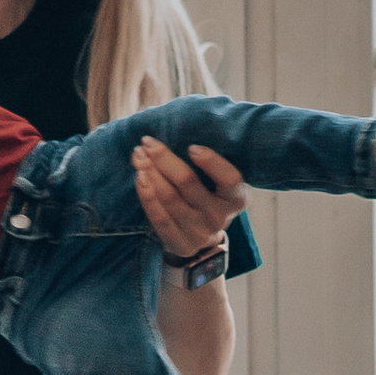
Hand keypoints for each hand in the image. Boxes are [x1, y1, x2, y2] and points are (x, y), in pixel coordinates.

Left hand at [132, 132, 245, 264]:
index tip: (192, 147)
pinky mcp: (181, 244)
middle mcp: (220, 217)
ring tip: (138, 156)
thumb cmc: (209, 197)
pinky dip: (147, 195)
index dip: (212, 162)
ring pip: (170, 198)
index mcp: (237, 198)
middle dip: (164, 158)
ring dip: (150, 172)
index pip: (229, 178)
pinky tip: (139, 178)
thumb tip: (178, 130)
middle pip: (188, 182)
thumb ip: (209, 163)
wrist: (202, 237)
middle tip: (147, 142)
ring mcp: (200, 233)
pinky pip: (159, 218)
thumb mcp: (219, 182)